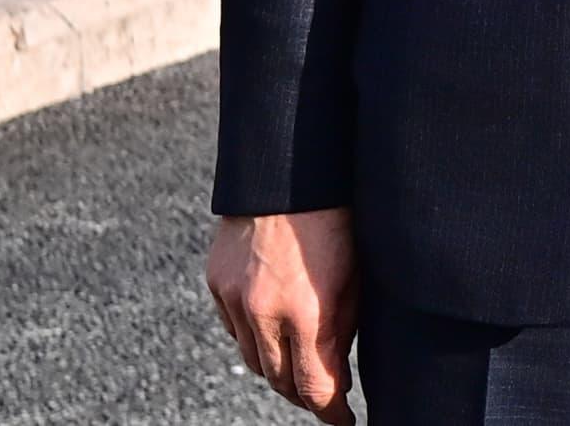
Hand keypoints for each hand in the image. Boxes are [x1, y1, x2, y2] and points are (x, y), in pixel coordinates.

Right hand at [207, 209, 360, 420]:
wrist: (288, 169)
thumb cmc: (334, 216)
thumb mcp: (353, 276)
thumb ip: (343, 331)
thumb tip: (336, 379)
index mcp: (306, 310)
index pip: (315, 387)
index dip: (331, 412)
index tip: (344, 420)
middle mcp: (264, 310)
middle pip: (279, 381)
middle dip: (304, 395)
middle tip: (324, 397)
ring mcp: (234, 297)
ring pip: (253, 361)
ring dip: (278, 370)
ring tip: (300, 368)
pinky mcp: (216, 283)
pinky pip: (235, 330)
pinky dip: (255, 339)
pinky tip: (275, 331)